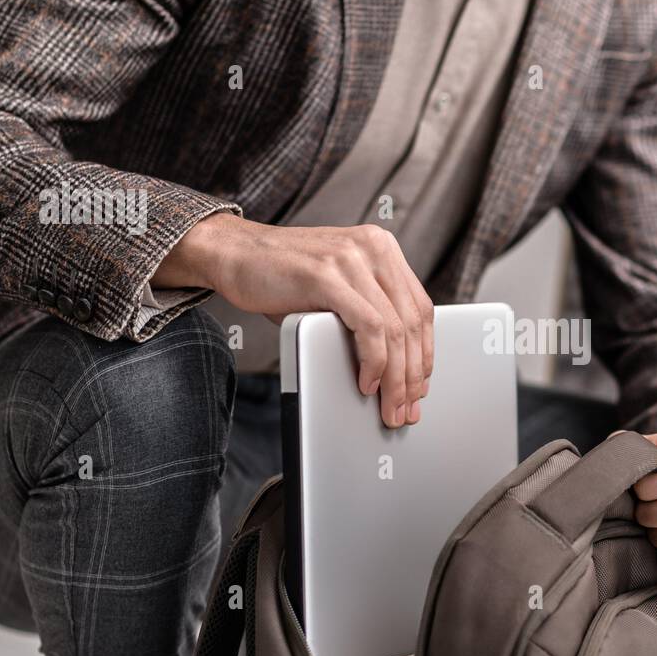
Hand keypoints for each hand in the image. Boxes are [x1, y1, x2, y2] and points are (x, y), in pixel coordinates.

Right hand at [154, 212, 432, 428]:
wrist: (232, 253)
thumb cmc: (281, 278)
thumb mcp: (336, 289)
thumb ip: (367, 310)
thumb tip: (397, 367)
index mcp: (382, 248)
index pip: (421, 308)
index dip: (424, 353)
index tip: (420, 387)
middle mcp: (373, 247)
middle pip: (412, 322)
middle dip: (412, 375)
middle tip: (406, 409)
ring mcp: (352, 258)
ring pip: (394, 329)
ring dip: (396, 378)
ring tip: (390, 406)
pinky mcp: (328, 275)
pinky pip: (369, 326)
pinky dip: (374, 361)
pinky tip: (368, 382)